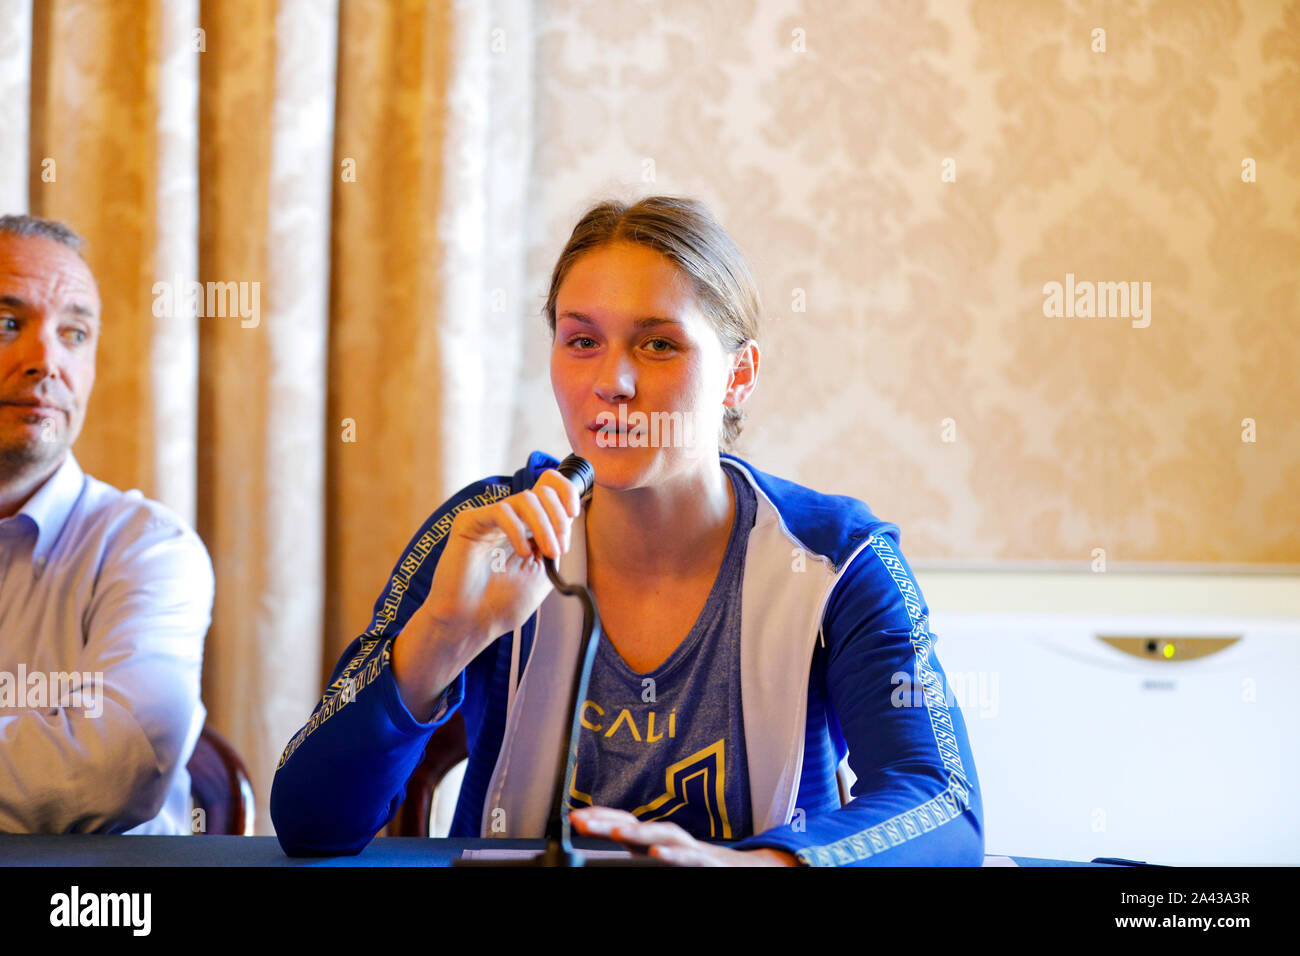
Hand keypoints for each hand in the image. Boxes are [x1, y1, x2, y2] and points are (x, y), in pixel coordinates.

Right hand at [392, 468, 583, 720]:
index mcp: (528, 526)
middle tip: (559, 548)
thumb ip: (555, 546)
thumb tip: (569, 522)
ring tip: (547, 554)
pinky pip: (500, 510)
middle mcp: (511, 518)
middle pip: (542, 490)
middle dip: (558, 517)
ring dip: (544, 526)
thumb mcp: (543, 574)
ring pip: (526, 499)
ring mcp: (490, 518)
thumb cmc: (503, 604)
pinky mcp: (470, 522)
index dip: (566, 491)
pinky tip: (522, 553)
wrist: (473, 623)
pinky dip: (517, 530)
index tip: (575, 512)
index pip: (549, 488)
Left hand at [569, 806, 797, 866]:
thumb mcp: (662, 858)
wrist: (745, 870)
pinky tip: (657, 854)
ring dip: (637, 833)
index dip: (600, 818)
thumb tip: (608, 839)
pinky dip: (673, 854)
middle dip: (607, 821)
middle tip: (580, 821)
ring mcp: (689, 849)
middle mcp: (671, 838)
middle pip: (635, 824)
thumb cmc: (696, 865)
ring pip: (662, 835)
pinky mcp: (706, 863)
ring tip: (613, 833)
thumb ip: (637, 853)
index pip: (623, 822)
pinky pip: (688, 858)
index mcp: (655, 839)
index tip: (574, 817)